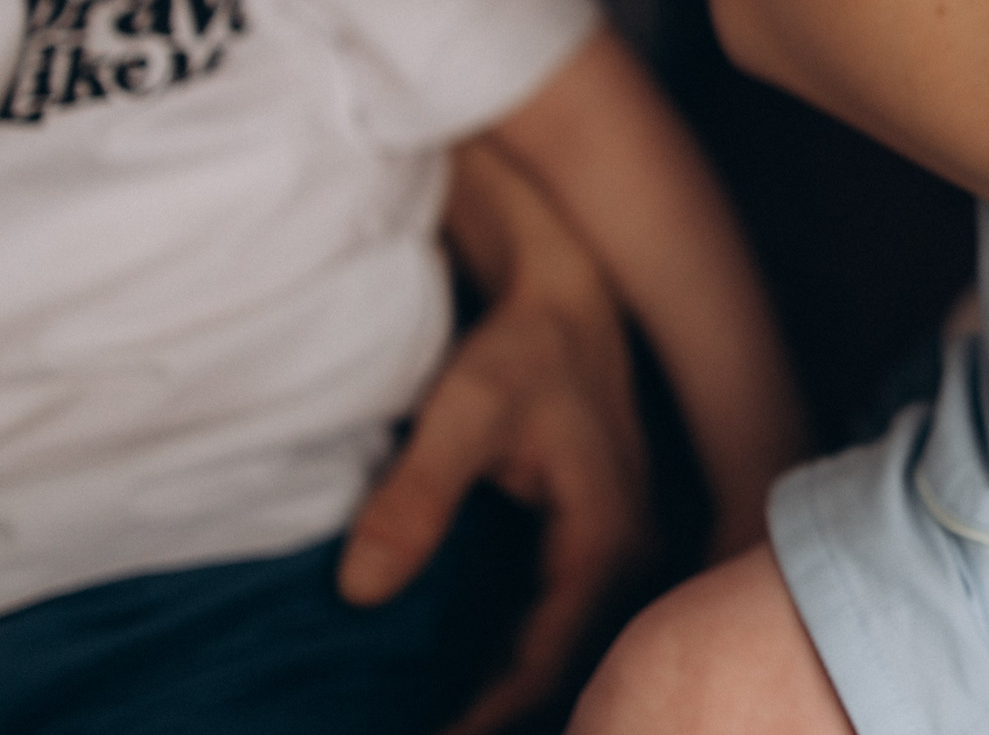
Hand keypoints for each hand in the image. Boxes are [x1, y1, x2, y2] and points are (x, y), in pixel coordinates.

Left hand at [338, 140, 654, 734]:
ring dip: (517, 691)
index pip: (548, 657)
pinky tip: (472, 684)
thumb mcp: (462, 412)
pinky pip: (566, 622)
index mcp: (606, 535)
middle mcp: (629, 552)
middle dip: (509, 712)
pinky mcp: (599, 540)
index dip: (490, 714)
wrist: (567, 297)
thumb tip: (359, 592)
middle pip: (572, 667)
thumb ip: (415, 497)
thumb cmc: (521, 347)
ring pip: (573, 649)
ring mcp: (621, 548)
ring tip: (451, 721)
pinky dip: (523, 657)